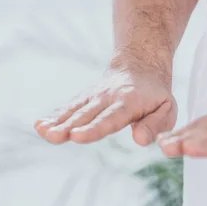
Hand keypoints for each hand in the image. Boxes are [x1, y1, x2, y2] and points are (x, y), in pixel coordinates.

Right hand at [34, 66, 176, 145]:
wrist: (139, 66)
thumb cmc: (155, 95)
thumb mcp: (166, 109)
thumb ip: (155, 125)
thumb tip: (139, 140)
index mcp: (128, 103)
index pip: (110, 118)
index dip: (93, 128)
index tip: (77, 136)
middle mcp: (106, 99)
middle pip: (85, 115)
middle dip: (68, 126)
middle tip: (53, 136)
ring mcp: (92, 98)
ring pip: (73, 111)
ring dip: (56, 122)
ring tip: (42, 131)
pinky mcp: (83, 99)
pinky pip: (67, 108)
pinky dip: (53, 116)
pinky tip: (40, 126)